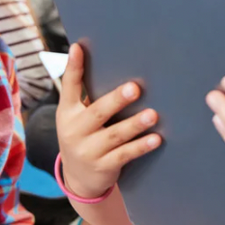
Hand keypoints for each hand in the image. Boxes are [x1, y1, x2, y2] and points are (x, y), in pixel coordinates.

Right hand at [55, 43, 160, 198]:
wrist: (79, 177)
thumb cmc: (84, 134)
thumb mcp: (76, 114)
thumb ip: (82, 89)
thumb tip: (84, 50)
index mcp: (69, 112)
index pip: (69, 86)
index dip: (73, 67)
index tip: (78, 47)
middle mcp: (75, 131)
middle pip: (98, 112)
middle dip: (116, 100)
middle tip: (135, 88)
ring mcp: (89, 150)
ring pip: (114, 135)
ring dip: (134, 124)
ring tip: (153, 114)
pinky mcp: (104, 166)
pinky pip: (125, 155)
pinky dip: (140, 146)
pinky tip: (156, 139)